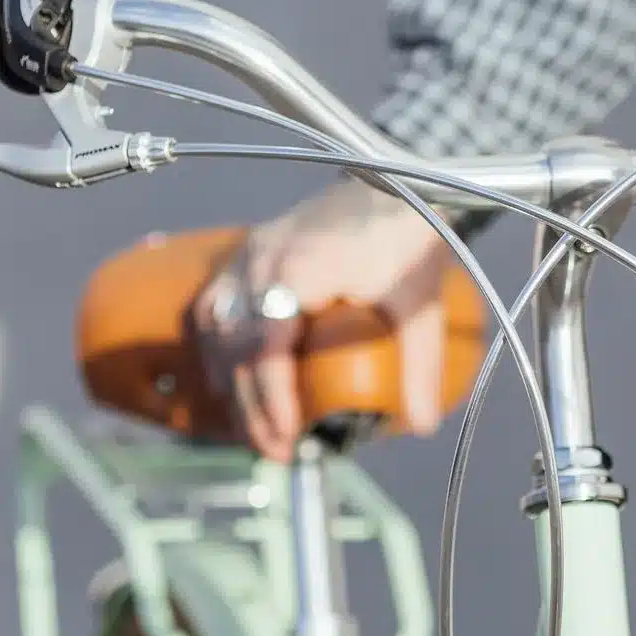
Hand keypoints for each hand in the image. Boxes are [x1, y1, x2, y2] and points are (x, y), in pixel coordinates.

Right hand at [192, 181, 451, 460]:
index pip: (266, 344)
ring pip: (217, 328)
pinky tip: (235, 385)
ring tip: (257, 426)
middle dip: (251, 407)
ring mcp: (249, 253)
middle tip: (277, 451)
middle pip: (237, 347)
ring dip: (232, 383)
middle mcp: (263, 259)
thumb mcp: (420, 307)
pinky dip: (219, 351)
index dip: (270, 397)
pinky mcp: (246, 254)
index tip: (287, 436)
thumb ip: (420, 366)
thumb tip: (421, 426)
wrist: (393, 184)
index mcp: (302, 269)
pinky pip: (214, 308)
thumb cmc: (406, 240)